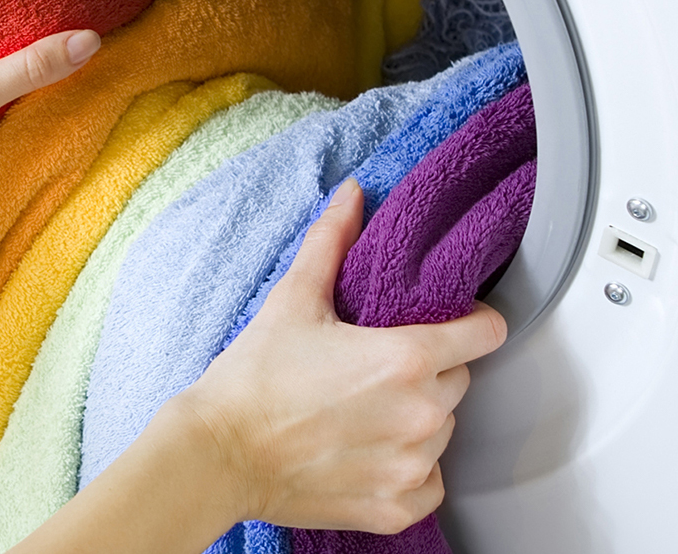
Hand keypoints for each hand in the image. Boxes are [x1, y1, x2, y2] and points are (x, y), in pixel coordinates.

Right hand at [172, 177, 507, 533]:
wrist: (217, 453)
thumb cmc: (252, 380)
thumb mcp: (293, 300)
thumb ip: (332, 242)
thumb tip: (354, 195)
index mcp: (405, 359)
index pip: (486, 333)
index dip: (470, 321)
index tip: (451, 323)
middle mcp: (419, 416)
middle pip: (459, 381)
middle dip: (428, 371)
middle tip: (375, 368)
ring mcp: (410, 466)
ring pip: (443, 432)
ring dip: (416, 420)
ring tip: (362, 411)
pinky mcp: (394, 507)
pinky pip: (429, 484)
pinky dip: (408, 470)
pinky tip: (368, 452)